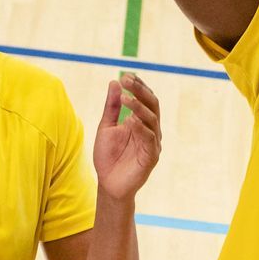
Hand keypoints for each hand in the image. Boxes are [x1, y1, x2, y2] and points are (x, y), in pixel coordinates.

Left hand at [93, 72, 161, 201]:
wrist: (108, 184)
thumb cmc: (108, 157)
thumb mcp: (106, 127)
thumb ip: (112, 107)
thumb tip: (114, 82)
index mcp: (141, 121)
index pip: (145, 99)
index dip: (138, 86)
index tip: (126, 75)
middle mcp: (150, 130)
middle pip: (152, 105)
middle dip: (140, 91)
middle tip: (127, 80)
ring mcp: (152, 143)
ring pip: (152, 119)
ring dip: (138, 107)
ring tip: (125, 98)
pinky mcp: (151, 157)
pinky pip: (150, 139)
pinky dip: (141, 128)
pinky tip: (130, 120)